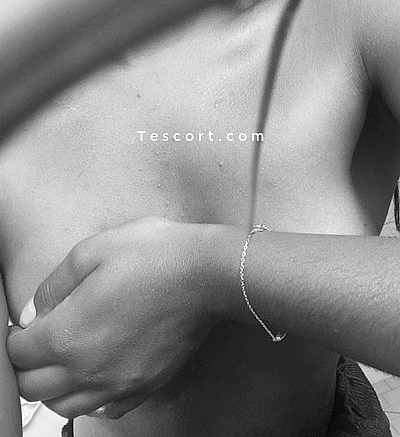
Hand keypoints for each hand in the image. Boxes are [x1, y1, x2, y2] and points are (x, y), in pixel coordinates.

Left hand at [7, 217, 227, 419]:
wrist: (206, 274)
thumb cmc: (151, 255)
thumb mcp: (91, 251)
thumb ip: (54, 285)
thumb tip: (35, 312)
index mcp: (68, 334)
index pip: (19, 354)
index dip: (16, 337)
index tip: (25, 326)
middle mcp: (89, 370)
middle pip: (34, 389)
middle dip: (27, 367)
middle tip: (38, 344)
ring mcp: (119, 383)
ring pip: (66, 407)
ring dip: (55, 388)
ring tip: (65, 360)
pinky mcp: (145, 386)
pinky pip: (107, 410)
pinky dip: (93, 399)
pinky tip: (99, 374)